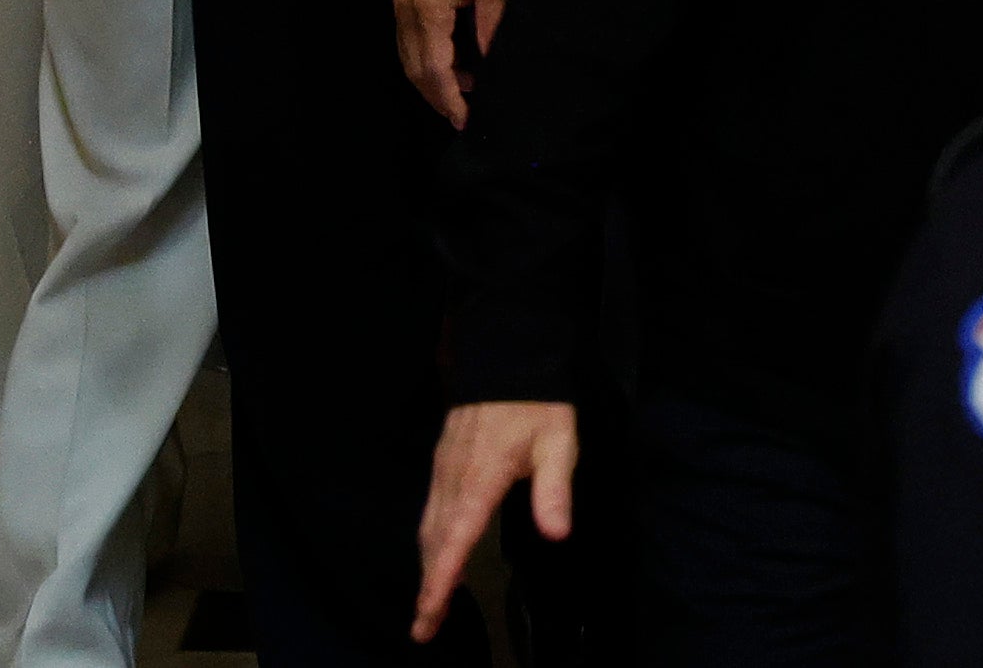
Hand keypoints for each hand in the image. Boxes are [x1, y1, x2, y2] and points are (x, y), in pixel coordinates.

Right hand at [395, 0, 515, 129]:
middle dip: (436, 95)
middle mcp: (405, 9)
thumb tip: (488, 60)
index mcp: (429, 8)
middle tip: (460, 114)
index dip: (449, 98)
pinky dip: (422, 56)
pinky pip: (405, 37)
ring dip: (429, 77)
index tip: (464, 119)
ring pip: (406, 54)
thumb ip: (490, 22)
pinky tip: (446, 60)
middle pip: (414, 68)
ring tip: (460, 90)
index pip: (435, 69)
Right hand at [414, 401, 578, 643]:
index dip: (440, 583)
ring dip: (427, 566)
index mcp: (480, 480)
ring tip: (430, 603)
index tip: (428, 617)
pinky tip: (438, 554)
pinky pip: (430, 509)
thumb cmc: (536, 401)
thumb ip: (554, 488)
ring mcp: (444, 470)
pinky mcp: (443, 462)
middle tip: (424, 629)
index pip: (455, 541)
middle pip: (434, 542)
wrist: (506, 355)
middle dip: (428, 587)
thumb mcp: (558, 440)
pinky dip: (430, 541)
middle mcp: (453, 480)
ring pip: (428, 527)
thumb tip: (556, 534)